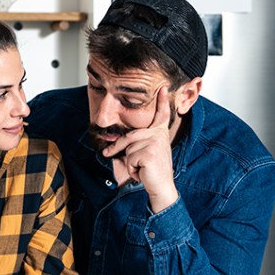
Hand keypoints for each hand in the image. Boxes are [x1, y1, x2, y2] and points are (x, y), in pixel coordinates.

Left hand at [103, 87, 178, 212]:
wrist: (161, 187)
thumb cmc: (150, 172)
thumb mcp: (141, 154)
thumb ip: (133, 143)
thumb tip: (113, 142)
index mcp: (159, 134)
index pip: (161, 115)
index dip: (162, 101)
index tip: (162, 87)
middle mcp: (159, 135)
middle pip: (129, 136)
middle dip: (116, 148)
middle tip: (113, 157)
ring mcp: (155, 142)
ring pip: (128, 148)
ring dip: (130, 162)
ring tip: (142, 168)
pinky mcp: (150, 152)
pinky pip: (129, 157)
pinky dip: (132, 168)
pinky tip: (143, 171)